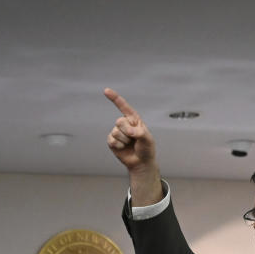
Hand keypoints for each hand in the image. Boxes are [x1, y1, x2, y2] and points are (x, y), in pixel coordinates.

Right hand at [104, 88, 162, 204]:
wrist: (141, 162)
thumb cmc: (146, 149)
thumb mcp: (147, 139)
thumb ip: (139, 133)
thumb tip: (128, 130)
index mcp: (134, 120)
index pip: (124, 107)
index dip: (115, 98)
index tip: (106, 91)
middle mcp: (125, 124)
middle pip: (119, 121)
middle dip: (127, 131)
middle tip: (134, 138)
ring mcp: (117, 132)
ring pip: (116, 132)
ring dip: (124, 140)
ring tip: (130, 144)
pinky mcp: (112, 140)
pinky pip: (112, 140)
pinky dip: (119, 145)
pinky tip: (123, 148)